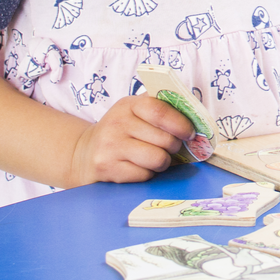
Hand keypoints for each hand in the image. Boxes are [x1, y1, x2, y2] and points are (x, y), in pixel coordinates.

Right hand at [68, 95, 194, 186]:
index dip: (181, 123)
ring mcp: (110, 147)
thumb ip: (160, 108)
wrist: (83, 153)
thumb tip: (196, 115)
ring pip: (158, 159)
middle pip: (164, 139)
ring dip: (163, 162)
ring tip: (156, 157)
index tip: (190, 133)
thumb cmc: (120, 131)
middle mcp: (117, 123)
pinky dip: (148, 173)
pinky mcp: (108, 168)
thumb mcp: (134, 112)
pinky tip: (139, 167)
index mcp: (128, 105)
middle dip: (175, 146)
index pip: (160, 111)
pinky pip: (145, 175)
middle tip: (171, 147)